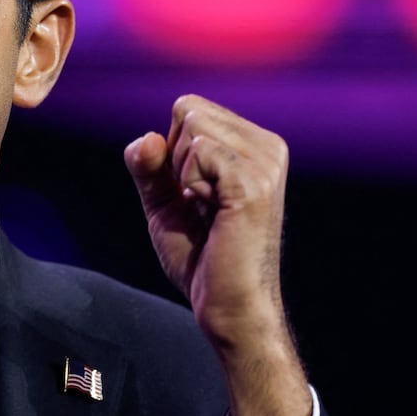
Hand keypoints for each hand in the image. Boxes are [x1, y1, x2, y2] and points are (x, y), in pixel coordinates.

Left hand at [124, 95, 310, 415]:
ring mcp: (265, 162)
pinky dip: (188, 184)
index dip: (173, 151)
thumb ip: (150, 166)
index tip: (196, 195)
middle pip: (188, 109)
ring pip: (191, 126)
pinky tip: (211, 214)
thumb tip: (147, 138)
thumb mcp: (166, 203)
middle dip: (175, 159)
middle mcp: (268, 147)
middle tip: (200, 206)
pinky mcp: (253, 182)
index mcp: (257, 145)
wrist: (231, 308)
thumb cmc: (204, 261)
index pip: (190, 107)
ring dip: (181, 174)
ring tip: (208, 211)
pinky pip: (197, 152)